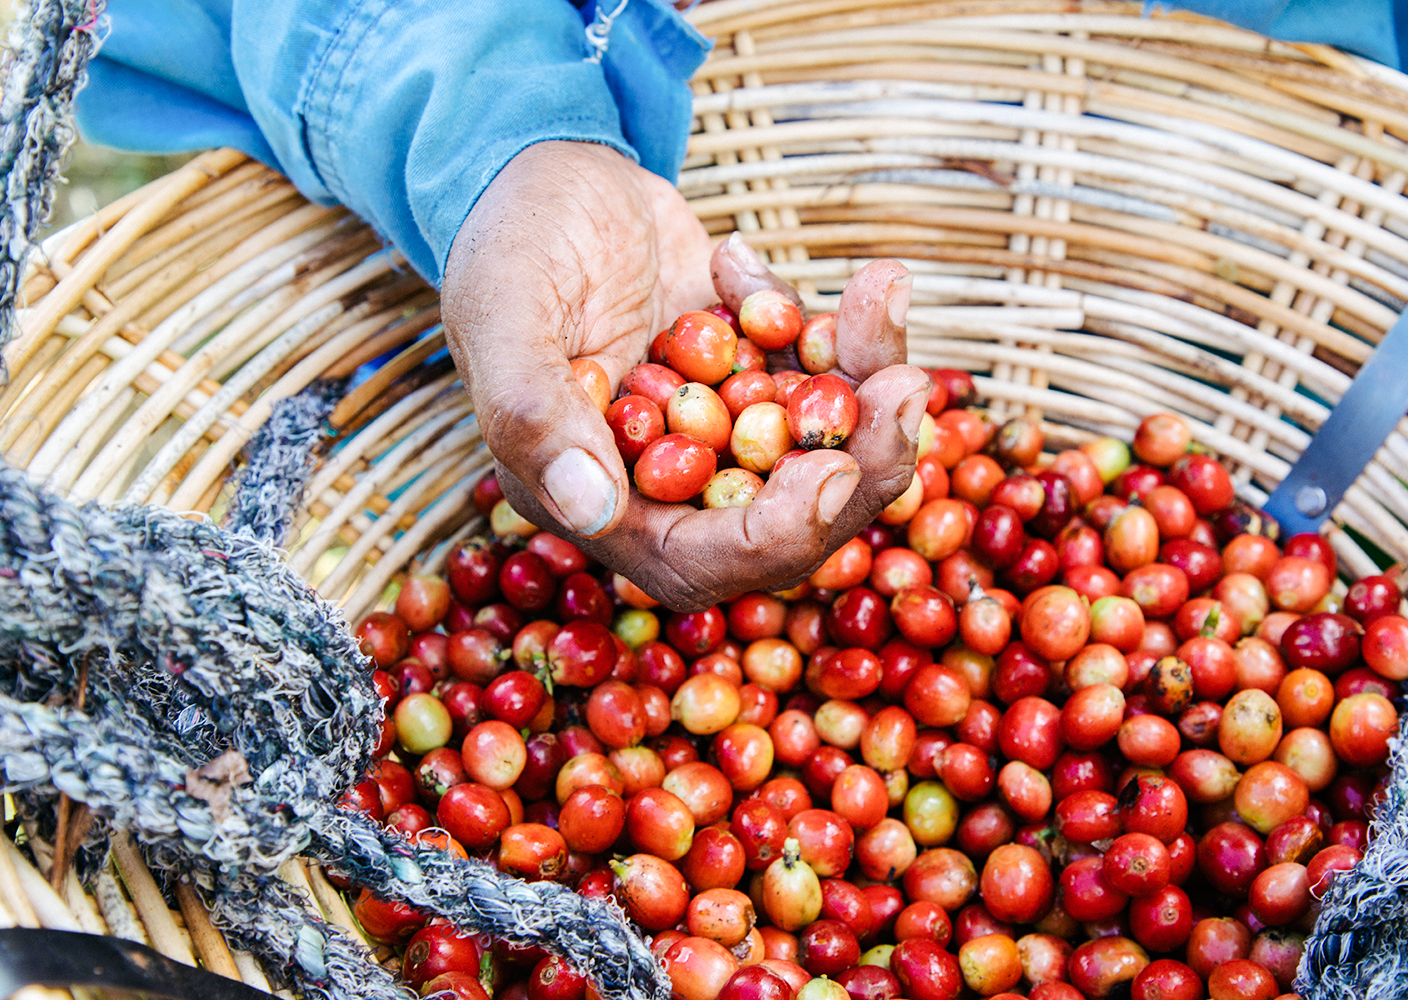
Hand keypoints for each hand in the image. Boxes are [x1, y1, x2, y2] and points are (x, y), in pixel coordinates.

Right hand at [442, 141, 930, 611]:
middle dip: (858, 464)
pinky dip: (841, 326)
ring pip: (824, 447)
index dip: (771, 535)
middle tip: (904, 390)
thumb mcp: (503, 312)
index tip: (829, 471)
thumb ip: (533, 413)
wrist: (548, 171)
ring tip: (882, 296)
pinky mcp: (761, 375)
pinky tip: (783, 261)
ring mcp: (723, 429)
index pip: (695, 562)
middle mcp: (667, 482)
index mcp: (595, 499)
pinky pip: (825, 374)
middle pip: (786, 519)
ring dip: (870, 385)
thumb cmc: (507, 240)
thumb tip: (591, 508)